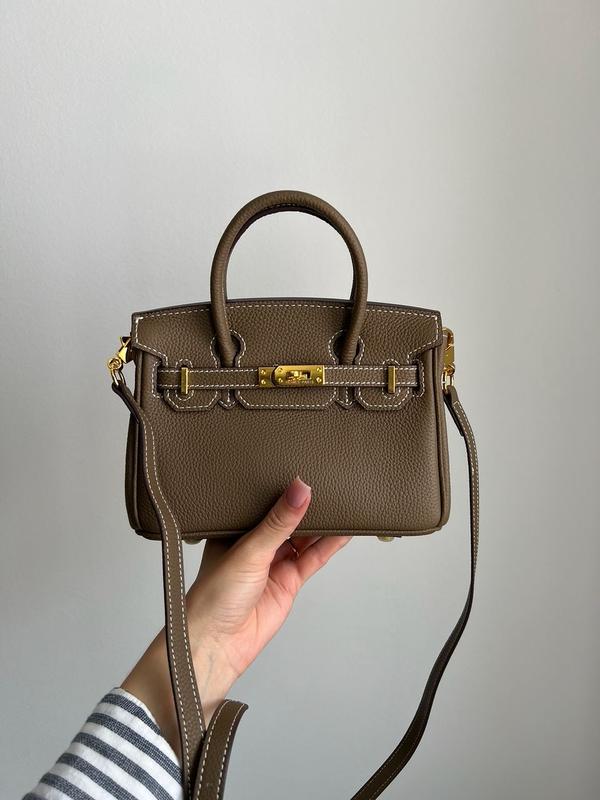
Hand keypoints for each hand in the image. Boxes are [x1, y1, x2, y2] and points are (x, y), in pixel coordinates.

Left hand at [122, 477, 350, 759]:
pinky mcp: (289, 581)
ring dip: (322, 523)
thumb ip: (279, 522)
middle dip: (306, 503)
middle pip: (288, 518)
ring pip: (304, 537)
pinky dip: (329, 546)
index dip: (283, 486)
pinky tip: (344, 531)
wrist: (217, 644)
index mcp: (236, 528)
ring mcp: (274, 562)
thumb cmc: (214, 596)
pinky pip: (313, 558)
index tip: (304, 468)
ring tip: (343, 502)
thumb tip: (300, 489)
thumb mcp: (249, 550)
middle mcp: (255, 543)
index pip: (264, 501)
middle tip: (329, 481)